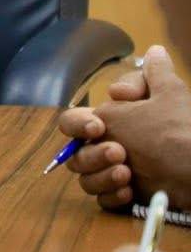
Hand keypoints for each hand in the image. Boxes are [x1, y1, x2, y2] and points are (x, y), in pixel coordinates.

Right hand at [64, 48, 190, 210]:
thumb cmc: (181, 131)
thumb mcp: (167, 96)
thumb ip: (154, 74)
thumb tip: (155, 50)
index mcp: (113, 124)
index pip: (72, 122)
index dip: (76, 125)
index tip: (97, 127)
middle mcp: (111, 148)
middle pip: (75, 155)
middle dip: (93, 155)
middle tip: (120, 153)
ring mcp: (118, 175)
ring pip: (86, 180)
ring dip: (100, 177)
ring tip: (126, 174)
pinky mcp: (128, 198)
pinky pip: (104, 201)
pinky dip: (112, 196)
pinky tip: (129, 191)